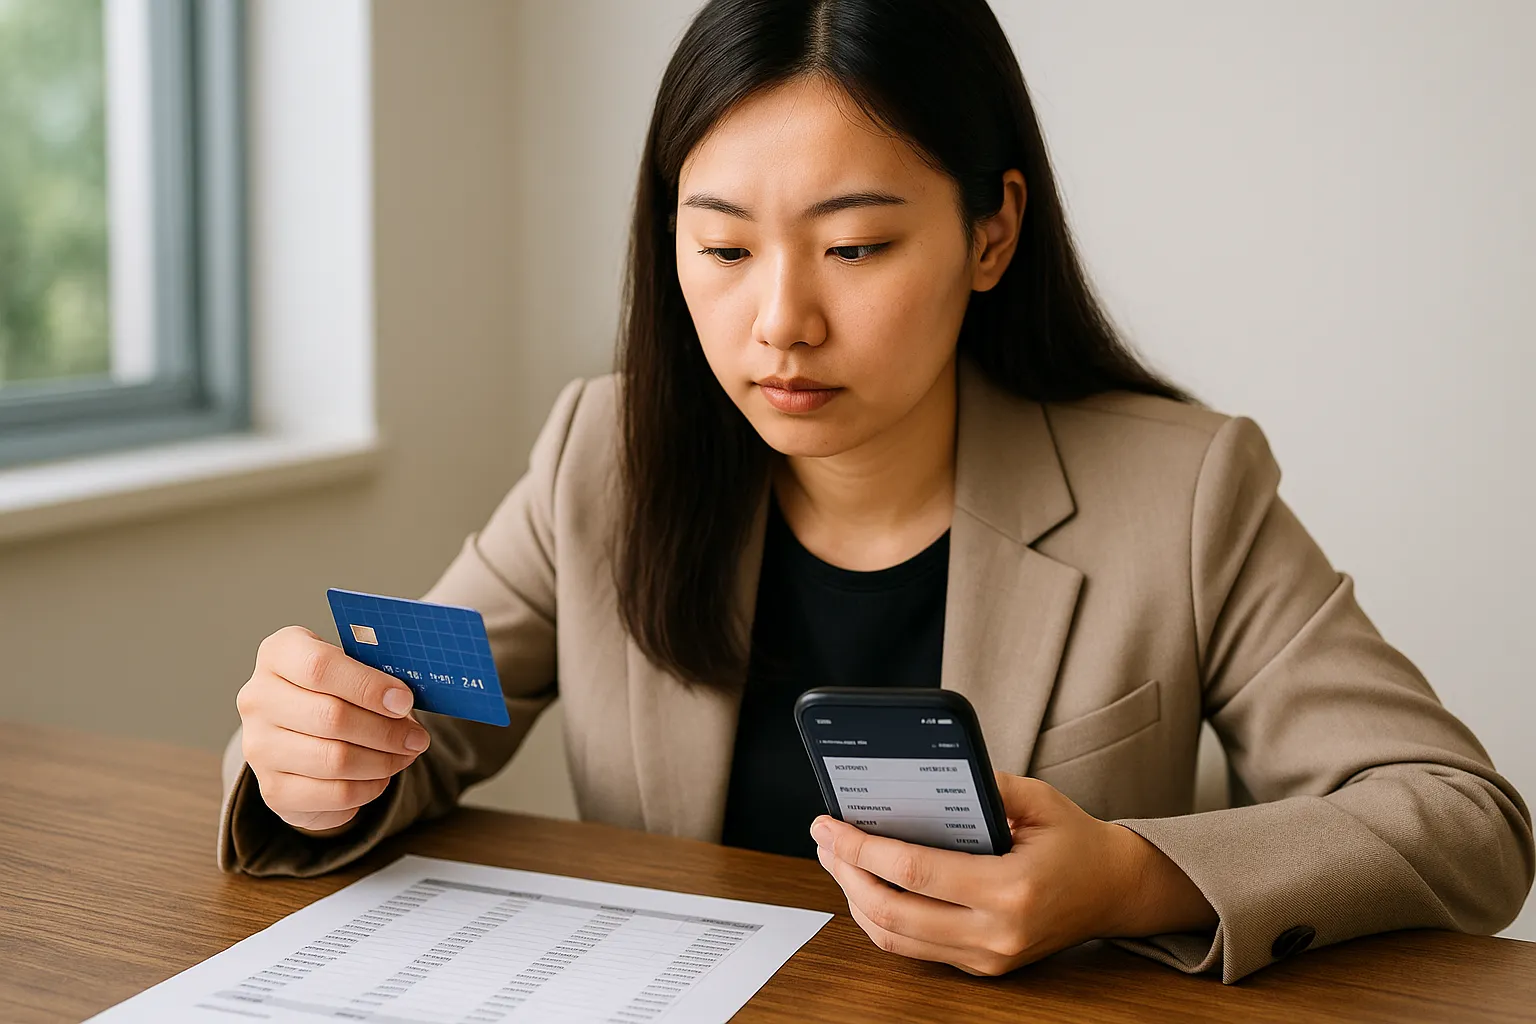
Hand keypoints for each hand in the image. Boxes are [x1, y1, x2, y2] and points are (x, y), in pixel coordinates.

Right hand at [236, 625, 430, 832]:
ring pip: (334, 760)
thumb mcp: (353, 666)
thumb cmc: (336, 688)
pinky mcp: (273, 790)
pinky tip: (381, 775)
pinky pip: (333, 794)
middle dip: (386, 730)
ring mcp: (259, 747)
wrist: (300, 730)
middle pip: (331, 717)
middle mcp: (258, 699)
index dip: (368, 686)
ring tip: (405, 754)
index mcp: (278, 654)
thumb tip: (404, 701)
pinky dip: (369, 788)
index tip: (404, 700)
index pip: (319, 667)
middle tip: (417, 737)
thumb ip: (377, 674)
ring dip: (383, 761)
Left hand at [811, 771, 1215, 975]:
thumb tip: (921, 771)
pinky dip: (881, 917)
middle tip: (823, 839)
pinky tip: (866, 882)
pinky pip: (915, 948)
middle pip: (893, 913)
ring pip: (896, 939)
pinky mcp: (983, 967)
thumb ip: (985, 784)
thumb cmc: (1076, 841)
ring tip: (837, 857)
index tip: (830, 825)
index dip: (864, 848)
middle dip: (846, 872)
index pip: (916, 872)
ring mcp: (988, 957)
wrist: (1115, 891)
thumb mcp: (1038, 799)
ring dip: (855, 898)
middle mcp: (997, 933)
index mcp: (1012, 889)